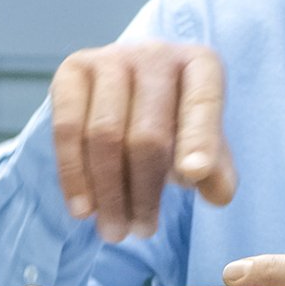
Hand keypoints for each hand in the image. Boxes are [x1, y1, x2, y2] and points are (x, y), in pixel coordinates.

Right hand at [49, 41, 235, 241]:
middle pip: (146, 134)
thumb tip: (217, 193)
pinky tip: (83, 210)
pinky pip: (67, 128)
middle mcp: (155, 53)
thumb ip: (217, 170)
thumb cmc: (176, 124)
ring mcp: (110, 57)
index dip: (199, 141)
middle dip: (142, 192)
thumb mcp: (204, 146)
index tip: (194, 176)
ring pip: (104, 135)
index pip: (202, 104)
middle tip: (141, 232)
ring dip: (108, 193)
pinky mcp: (72, 69)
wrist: (131, 93)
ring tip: (115, 230)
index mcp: (200, 65)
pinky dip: (74, 175)